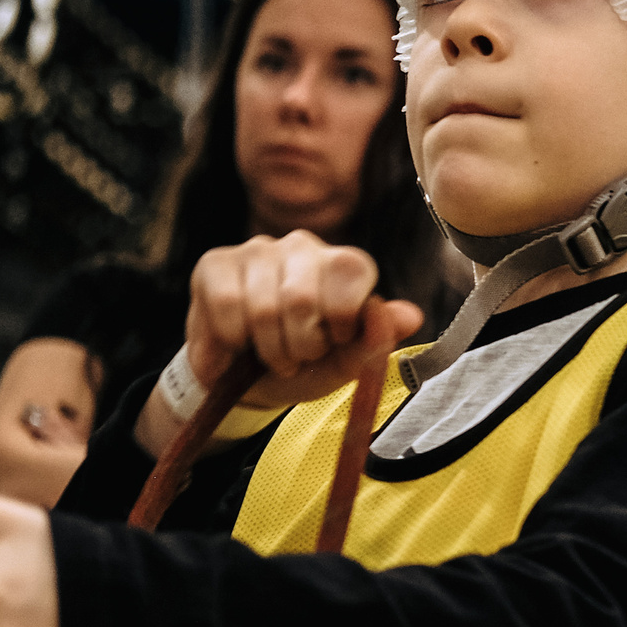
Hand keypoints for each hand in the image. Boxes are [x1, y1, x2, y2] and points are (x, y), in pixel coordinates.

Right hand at [187, 231, 422, 409]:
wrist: (247, 380)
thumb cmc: (305, 365)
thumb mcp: (346, 363)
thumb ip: (377, 340)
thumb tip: (412, 316)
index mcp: (343, 266)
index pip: (352, 271)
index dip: (340, 320)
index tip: (333, 342)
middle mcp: (302, 246)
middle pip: (301, 298)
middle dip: (298, 346)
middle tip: (296, 358)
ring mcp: (257, 250)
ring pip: (262, 307)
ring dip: (265, 350)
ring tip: (269, 355)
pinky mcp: (215, 262)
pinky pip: (226, 305)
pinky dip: (231, 341)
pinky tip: (236, 347)